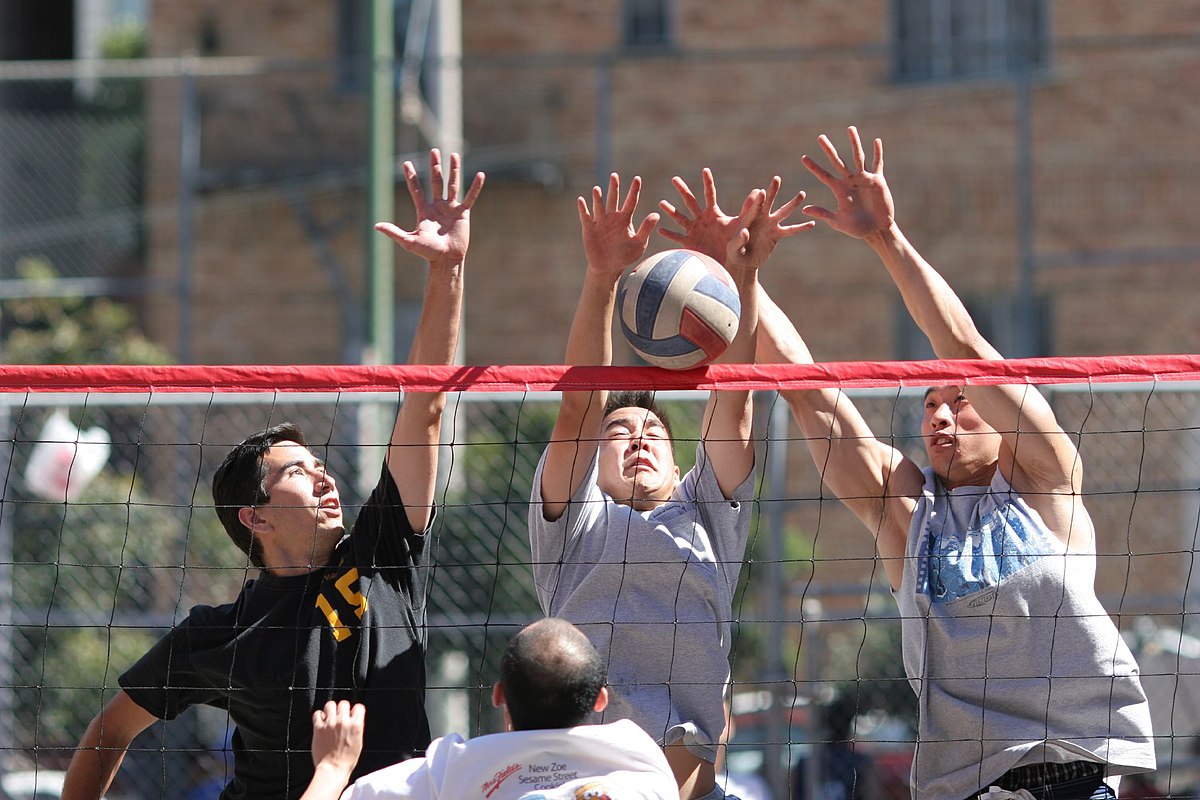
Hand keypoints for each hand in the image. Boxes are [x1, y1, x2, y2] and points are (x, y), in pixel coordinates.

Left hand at [310, 700, 364, 772]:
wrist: (333, 769)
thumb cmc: (346, 760)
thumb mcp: (358, 742)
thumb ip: (355, 727)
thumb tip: (352, 720)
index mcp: (356, 725)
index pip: (358, 707)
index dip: (355, 710)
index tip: (353, 714)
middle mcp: (343, 721)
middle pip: (343, 703)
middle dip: (342, 708)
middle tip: (340, 716)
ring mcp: (330, 724)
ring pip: (330, 704)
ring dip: (330, 710)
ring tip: (330, 717)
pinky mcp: (318, 728)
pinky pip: (317, 713)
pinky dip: (319, 716)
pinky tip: (321, 722)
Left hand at [375, 149, 484, 269]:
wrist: (446, 259)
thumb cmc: (428, 252)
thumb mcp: (409, 241)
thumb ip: (394, 232)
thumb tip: (376, 226)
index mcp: (424, 210)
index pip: (416, 189)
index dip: (411, 177)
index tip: (406, 163)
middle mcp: (437, 206)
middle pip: (436, 181)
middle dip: (434, 166)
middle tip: (433, 151)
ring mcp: (451, 208)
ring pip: (452, 184)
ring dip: (453, 170)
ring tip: (453, 154)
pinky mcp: (463, 213)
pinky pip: (470, 197)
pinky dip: (475, 187)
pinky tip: (481, 175)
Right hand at [578, 173, 659, 280]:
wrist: (608, 268)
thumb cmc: (625, 256)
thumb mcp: (639, 243)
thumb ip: (646, 229)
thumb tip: (656, 215)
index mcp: (625, 219)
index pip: (631, 201)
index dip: (634, 190)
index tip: (637, 178)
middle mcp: (612, 217)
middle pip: (613, 199)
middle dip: (614, 187)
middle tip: (614, 175)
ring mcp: (600, 222)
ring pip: (599, 206)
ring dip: (597, 198)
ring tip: (597, 189)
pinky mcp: (589, 229)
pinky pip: (586, 216)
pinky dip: (583, 208)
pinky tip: (581, 200)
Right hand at [659, 168, 755, 264]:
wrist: (728, 262)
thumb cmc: (737, 242)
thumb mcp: (742, 224)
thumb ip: (749, 209)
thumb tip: (759, 192)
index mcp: (713, 214)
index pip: (710, 194)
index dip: (708, 182)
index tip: (705, 169)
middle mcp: (702, 220)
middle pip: (690, 202)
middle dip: (683, 190)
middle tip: (675, 179)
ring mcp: (695, 231)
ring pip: (680, 218)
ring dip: (671, 211)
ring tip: (661, 203)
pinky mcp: (690, 243)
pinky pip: (677, 238)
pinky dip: (669, 234)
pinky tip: (659, 229)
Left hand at [726, 176, 813, 271]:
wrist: (743, 261)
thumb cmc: (734, 252)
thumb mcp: (732, 248)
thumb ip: (738, 240)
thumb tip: (745, 232)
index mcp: (748, 218)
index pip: (754, 206)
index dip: (758, 200)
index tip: (762, 192)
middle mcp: (761, 218)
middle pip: (768, 202)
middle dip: (772, 191)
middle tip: (776, 178)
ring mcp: (770, 225)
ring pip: (783, 212)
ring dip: (793, 203)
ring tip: (802, 194)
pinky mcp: (777, 235)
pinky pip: (791, 230)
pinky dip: (801, 228)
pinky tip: (812, 224)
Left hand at [801, 126, 895, 239]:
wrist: (877, 230)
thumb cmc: (857, 229)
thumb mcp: (838, 221)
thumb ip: (823, 213)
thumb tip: (804, 209)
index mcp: (839, 190)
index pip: (823, 175)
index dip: (814, 167)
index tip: (803, 158)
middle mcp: (850, 181)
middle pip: (838, 161)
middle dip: (829, 149)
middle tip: (820, 137)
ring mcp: (864, 179)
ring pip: (858, 157)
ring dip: (854, 143)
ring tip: (850, 129)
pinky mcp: (877, 181)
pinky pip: (877, 164)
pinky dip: (877, 153)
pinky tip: (876, 141)